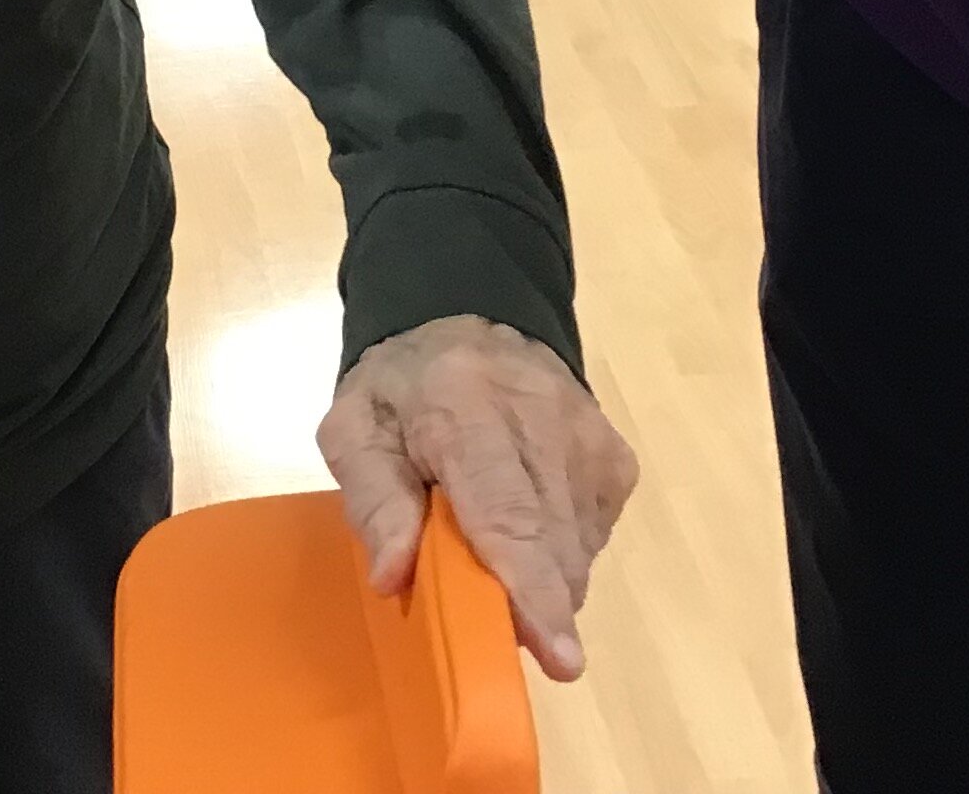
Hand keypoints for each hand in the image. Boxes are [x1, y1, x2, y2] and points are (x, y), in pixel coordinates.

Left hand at [318, 314, 637, 680]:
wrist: (467, 315)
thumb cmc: (400, 387)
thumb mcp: (354, 429)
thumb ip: (371, 499)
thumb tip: (393, 577)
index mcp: (462, 405)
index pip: (506, 510)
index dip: (531, 588)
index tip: (557, 653)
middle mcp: (541, 416)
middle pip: (552, 540)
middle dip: (538, 606)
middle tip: (505, 636)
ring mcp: (588, 435)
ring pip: (578, 547)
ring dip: (542, 580)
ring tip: (495, 558)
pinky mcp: (614, 456)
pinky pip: (593, 534)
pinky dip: (560, 554)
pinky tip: (526, 530)